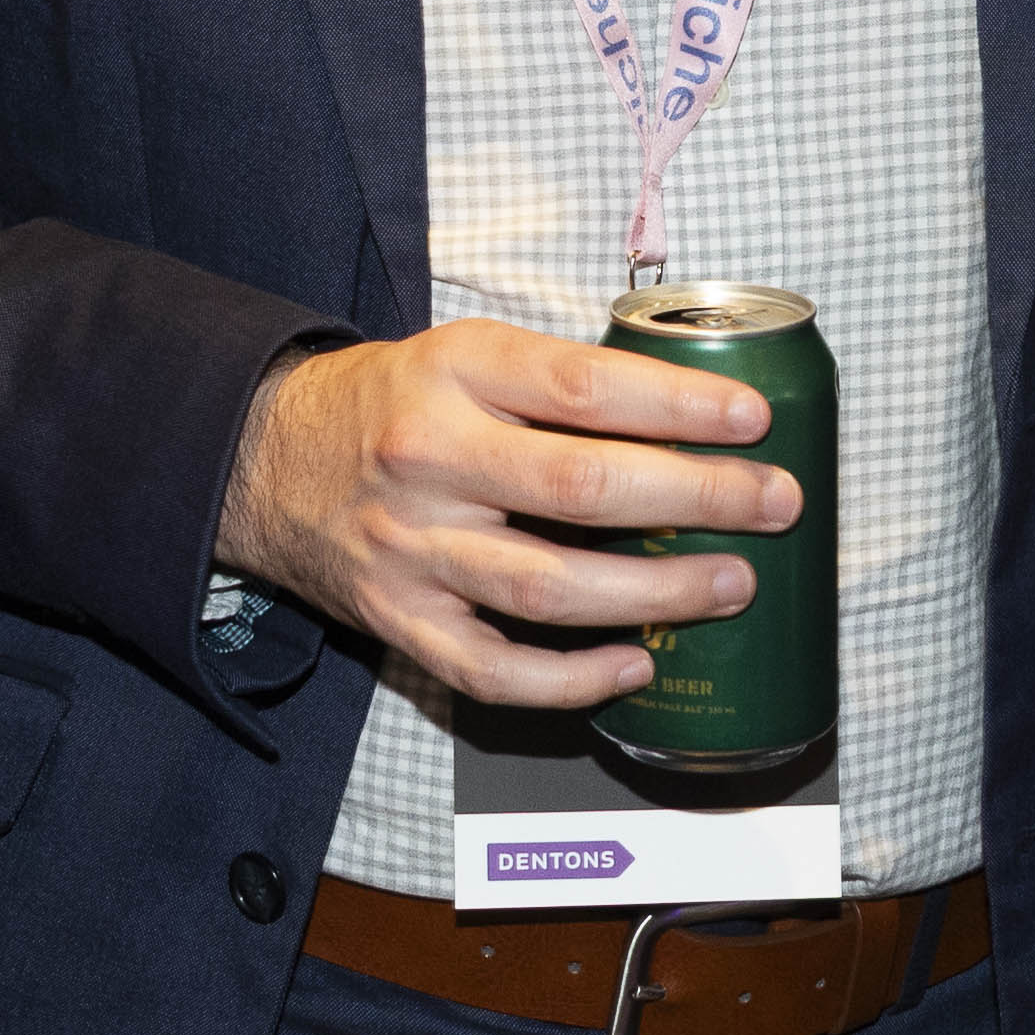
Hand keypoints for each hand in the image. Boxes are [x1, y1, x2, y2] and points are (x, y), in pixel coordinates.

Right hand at [216, 320, 791, 707]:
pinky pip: (494, 670)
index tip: (754, 419)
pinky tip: (634, 666)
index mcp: (455, 373)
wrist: (261, 460)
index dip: (681, 406)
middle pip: (583, 489)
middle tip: (773, 504)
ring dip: (654, 595)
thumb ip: (555, 382)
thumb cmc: (390, 404)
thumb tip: (693, 416)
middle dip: (697, 501)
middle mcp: (430, 459)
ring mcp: (411, 550)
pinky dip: (572, 680)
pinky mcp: (397, 621)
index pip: (585, 387)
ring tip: (730, 584)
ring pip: (548, 588)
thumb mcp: (463, 354)